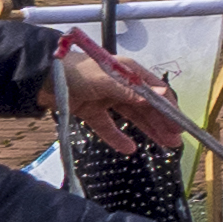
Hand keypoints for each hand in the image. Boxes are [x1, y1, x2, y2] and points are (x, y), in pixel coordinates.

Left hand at [54, 42, 179, 154]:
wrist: (42, 78)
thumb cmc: (77, 72)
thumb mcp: (106, 80)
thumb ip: (132, 91)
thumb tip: (160, 95)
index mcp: (129, 73)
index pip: (156, 91)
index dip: (169, 108)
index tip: (180, 124)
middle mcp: (122, 86)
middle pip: (147, 107)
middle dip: (162, 123)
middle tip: (175, 142)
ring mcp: (107, 99)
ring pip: (132, 117)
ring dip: (147, 131)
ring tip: (163, 146)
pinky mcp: (92, 112)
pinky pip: (108, 127)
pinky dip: (118, 137)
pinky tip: (129, 148)